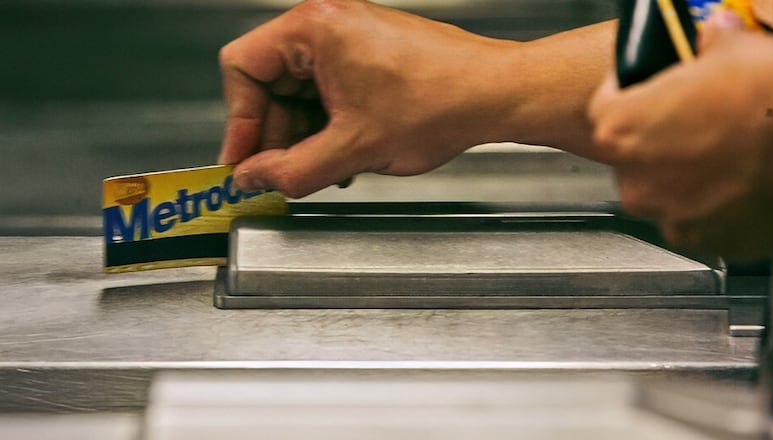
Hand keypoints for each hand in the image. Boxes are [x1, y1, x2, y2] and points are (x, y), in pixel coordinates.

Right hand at [218, 0, 526, 197]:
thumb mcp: (353, 149)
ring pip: (300, 91)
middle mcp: (330, 23)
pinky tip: (342, 155)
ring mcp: (351, 37)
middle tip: (278, 174)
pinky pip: (328, 90)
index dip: (238, 122)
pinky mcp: (369, 54)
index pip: (242, 68)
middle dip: (275, 135)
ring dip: (304, 135)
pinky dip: (327, 125)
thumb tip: (254, 178)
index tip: (243, 159)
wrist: (495, 95)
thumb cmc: (440, 101)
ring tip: (321, 169)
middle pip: (270, 82)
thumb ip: (291, 170)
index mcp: (314, 28)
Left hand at [588, 12, 772, 258]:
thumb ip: (707, 45)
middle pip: (631, 155)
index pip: (604, 108)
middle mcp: (637, 181)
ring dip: (683, 177)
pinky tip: (736, 183)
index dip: (625, 94)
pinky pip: (697, 221)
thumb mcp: (733, 49)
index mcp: (622, 128)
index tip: (639, 89)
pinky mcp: (704, 240)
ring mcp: (669, 217)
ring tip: (721, 154)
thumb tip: (712, 38)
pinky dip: (711, 206)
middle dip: (656, 140)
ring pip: (664, 192)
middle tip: (693, 122)